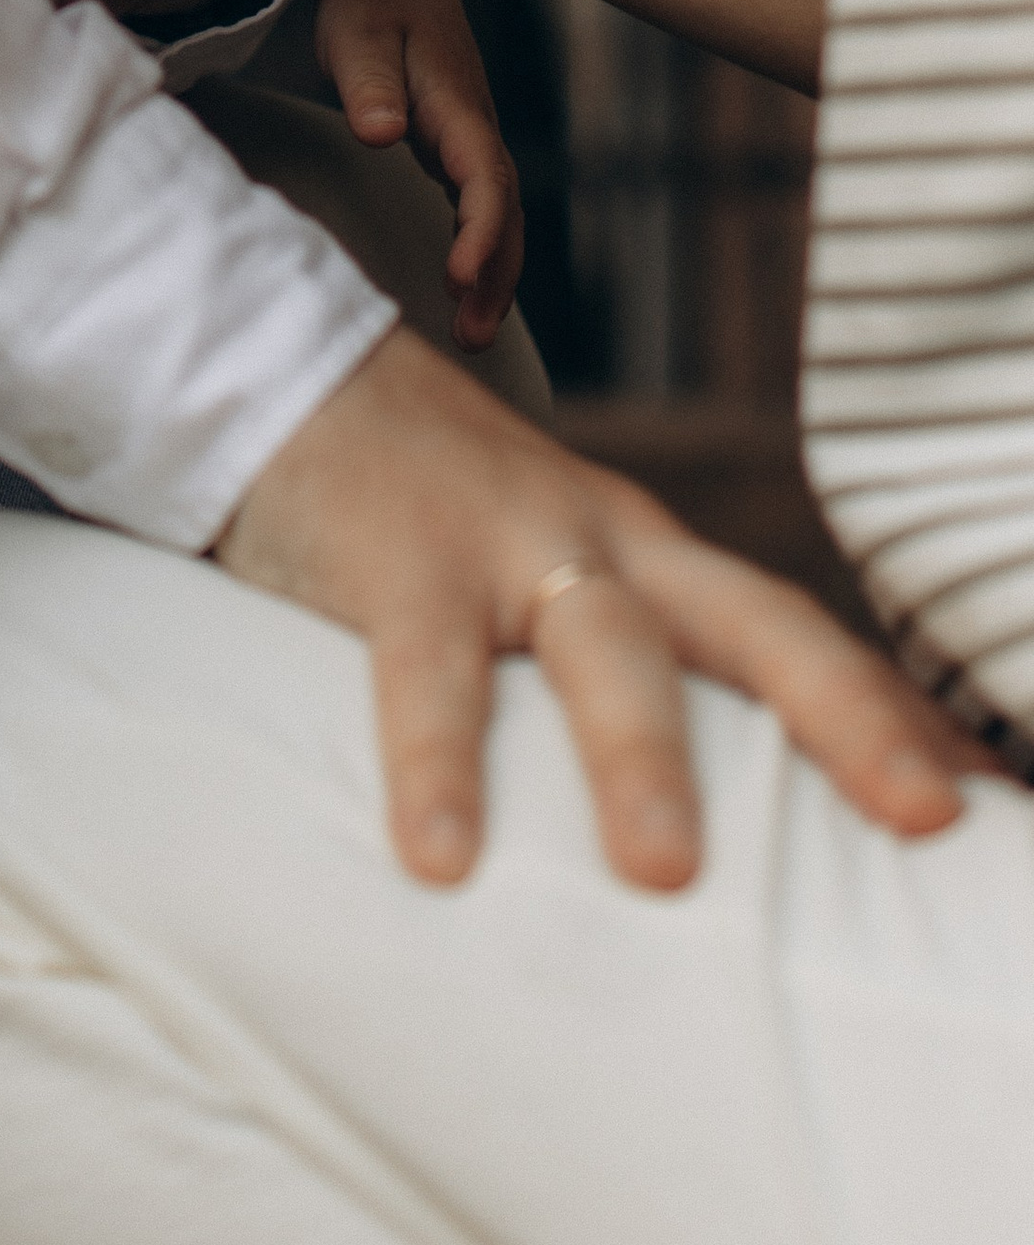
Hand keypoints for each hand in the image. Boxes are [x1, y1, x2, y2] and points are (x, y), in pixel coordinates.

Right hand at [218, 327, 988, 889]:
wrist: (281, 369)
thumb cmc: (425, 512)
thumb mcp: (540, 575)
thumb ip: (615, 671)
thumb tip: (706, 838)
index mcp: (649, 555)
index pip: (799, 633)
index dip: (895, 719)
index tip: (988, 810)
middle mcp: (602, 541)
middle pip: (754, 620)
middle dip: (847, 716)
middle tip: (927, 818)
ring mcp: (503, 540)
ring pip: (603, 643)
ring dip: (643, 756)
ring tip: (671, 875)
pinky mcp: (393, 554)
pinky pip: (421, 670)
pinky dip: (436, 763)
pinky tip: (442, 855)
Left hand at [317, 0, 523, 348]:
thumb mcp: (358, 32)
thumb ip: (369, 83)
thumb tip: (383, 135)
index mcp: (456, 102)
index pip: (484, 177)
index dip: (479, 231)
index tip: (459, 277)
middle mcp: (474, 122)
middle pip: (503, 209)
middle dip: (496, 274)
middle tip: (474, 337)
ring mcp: (468, 131)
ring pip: (497, 211)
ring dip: (493, 270)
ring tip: (474, 334)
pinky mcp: (452, 136)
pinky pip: (479, 202)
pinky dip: (480, 246)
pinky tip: (463, 285)